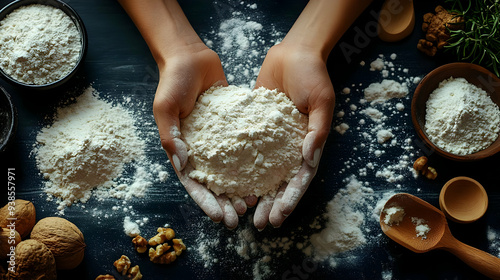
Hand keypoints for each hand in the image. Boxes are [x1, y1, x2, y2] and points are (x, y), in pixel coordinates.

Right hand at [153, 44, 250, 228]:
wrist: (191, 56)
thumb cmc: (172, 82)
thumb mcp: (165, 109)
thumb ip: (170, 137)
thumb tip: (182, 165)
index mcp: (180, 150)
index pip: (193, 184)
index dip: (206, 203)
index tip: (220, 218)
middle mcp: (200, 149)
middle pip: (214, 183)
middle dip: (226, 202)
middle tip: (242, 216)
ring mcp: (218, 140)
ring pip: (230, 170)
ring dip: (240, 187)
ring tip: (255, 201)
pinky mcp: (232, 127)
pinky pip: (243, 148)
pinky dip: (251, 162)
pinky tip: (264, 173)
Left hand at [253, 43, 334, 228]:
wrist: (293, 54)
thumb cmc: (313, 75)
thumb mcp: (322, 102)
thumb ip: (317, 130)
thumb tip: (309, 158)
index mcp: (309, 146)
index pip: (300, 180)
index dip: (290, 200)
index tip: (278, 217)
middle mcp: (290, 148)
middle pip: (280, 183)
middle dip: (270, 204)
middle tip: (258, 223)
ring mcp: (272, 141)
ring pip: (263, 173)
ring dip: (255, 193)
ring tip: (242, 210)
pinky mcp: (256, 130)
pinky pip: (247, 152)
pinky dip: (240, 169)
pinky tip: (228, 182)